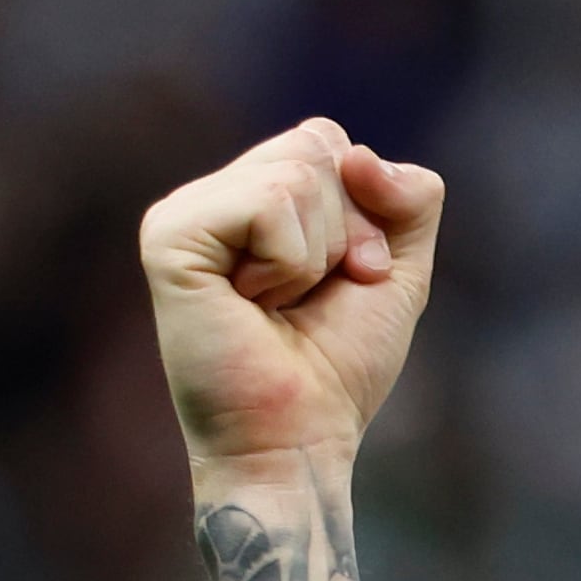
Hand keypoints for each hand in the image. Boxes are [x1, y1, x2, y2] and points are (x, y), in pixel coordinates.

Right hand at [141, 116, 444, 470]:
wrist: (299, 438)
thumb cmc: (338, 366)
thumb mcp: (398, 271)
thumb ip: (411, 199)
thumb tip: (360, 156)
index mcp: (253, 196)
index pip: (330, 142)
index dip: (367, 215)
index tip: (350, 281)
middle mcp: (212, 196)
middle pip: (318, 145)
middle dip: (348, 231)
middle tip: (310, 297)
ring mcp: (183, 212)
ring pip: (298, 174)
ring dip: (316, 256)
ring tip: (274, 305)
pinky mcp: (169, 235)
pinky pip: (269, 203)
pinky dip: (289, 261)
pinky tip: (251, 303)